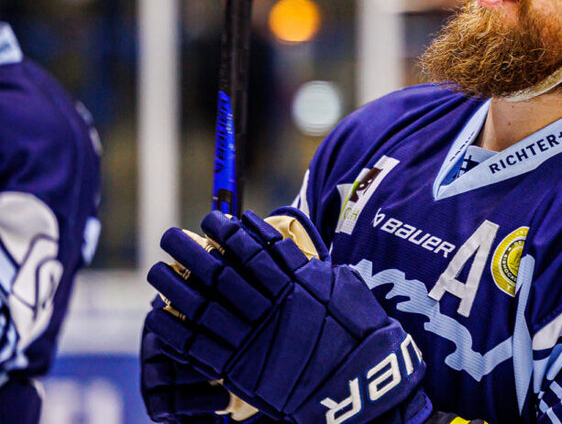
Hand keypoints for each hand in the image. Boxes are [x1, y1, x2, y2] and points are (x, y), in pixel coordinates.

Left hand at [145, 207, 429, 423]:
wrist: (357, 385)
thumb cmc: (358, 334)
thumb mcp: (345, 288)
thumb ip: (313, 269)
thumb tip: (289, 250)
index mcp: (296, 286)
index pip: (252, 251)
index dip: (228, 234)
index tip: (211, 219)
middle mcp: (269, 309)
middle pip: (219, 274)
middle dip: (191, 252)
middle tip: (170, 235)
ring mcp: (252, 340)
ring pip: (202, 307)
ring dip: (175, 286)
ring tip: (158, 270)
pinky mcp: (240, 369)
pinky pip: (197, 347)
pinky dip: (174, 329)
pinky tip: (160, 313)